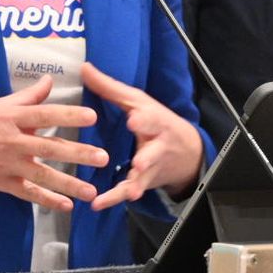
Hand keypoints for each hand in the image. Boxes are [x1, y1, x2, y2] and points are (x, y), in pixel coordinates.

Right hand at [0, 75, 107, 211]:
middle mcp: (12, 142)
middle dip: (78, 154)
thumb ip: (27, 97)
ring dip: (69, 185)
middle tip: (103, 158)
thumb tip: (50, 81)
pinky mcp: (1, 183)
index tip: (91, 117)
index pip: (45, 115)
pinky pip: (28, 194)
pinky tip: (66, 206)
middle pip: (50, 148)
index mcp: (11, 118)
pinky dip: (47, 201)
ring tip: (92, 192)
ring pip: (43, 176)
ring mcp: (7, 165)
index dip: (69, 116)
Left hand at [81, 62, 203, 210]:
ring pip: (144, 177)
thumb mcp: (136, 101)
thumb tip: (84, 67)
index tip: (134, 119)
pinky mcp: (144, 182)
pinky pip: (129, 191)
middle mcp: (156, 145)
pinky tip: (97, 204)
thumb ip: (109, 88)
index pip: (150, 118)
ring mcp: (151, 166)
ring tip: (128, 192)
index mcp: (154, 121)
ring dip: (135, 184)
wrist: (187, 151)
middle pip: (153, 152)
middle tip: (138, 164)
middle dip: (146, 158)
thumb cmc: (155, 120)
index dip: (144, 120)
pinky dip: (114, 199)